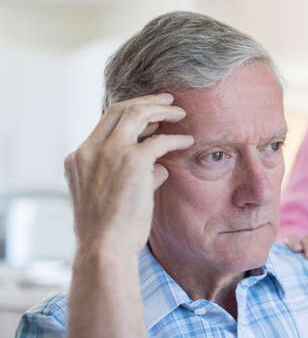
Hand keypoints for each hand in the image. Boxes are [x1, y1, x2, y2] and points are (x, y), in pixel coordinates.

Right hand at [64, 93, 193, 257]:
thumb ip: (132, 176)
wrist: (105, 248)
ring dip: (161, 110)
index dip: (130, 113)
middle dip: (146, 101)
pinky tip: (188, 141)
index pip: (105, 122)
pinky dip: (176, 138)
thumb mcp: (110, 196)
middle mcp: (90, 149)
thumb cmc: (110, 230)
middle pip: (120, 109)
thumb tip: (161, 168)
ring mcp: (110, 152)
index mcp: (78, 157)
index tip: (150, 114)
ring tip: (180, 112)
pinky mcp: (133, 161)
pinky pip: (160, 140)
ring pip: (137, 113)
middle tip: (168, 99)